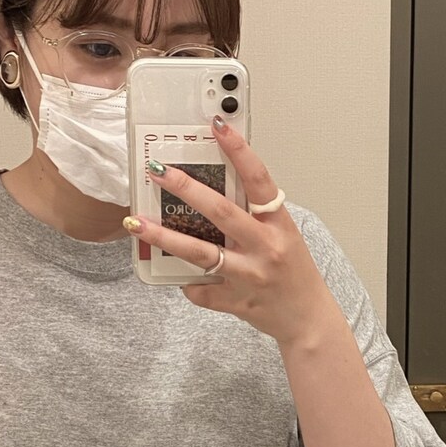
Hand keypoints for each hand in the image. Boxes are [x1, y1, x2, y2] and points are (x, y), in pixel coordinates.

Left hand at [125, 120, 334, 347]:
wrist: (308, 320)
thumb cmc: (295, 274)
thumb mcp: (284, 235)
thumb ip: (255, 215)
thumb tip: (214, 189)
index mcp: (279, 225)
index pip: (258, 180)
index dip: (238, 151)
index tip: (217, 126)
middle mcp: (265, 248)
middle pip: (220, 212)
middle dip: (185, 188)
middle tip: (158, 170)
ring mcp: (249, 276)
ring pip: (201, 253)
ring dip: (165, 236)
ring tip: (137, 222)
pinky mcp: (235, 302)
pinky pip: (201, 290)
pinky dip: (187, 283)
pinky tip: (178, 276)